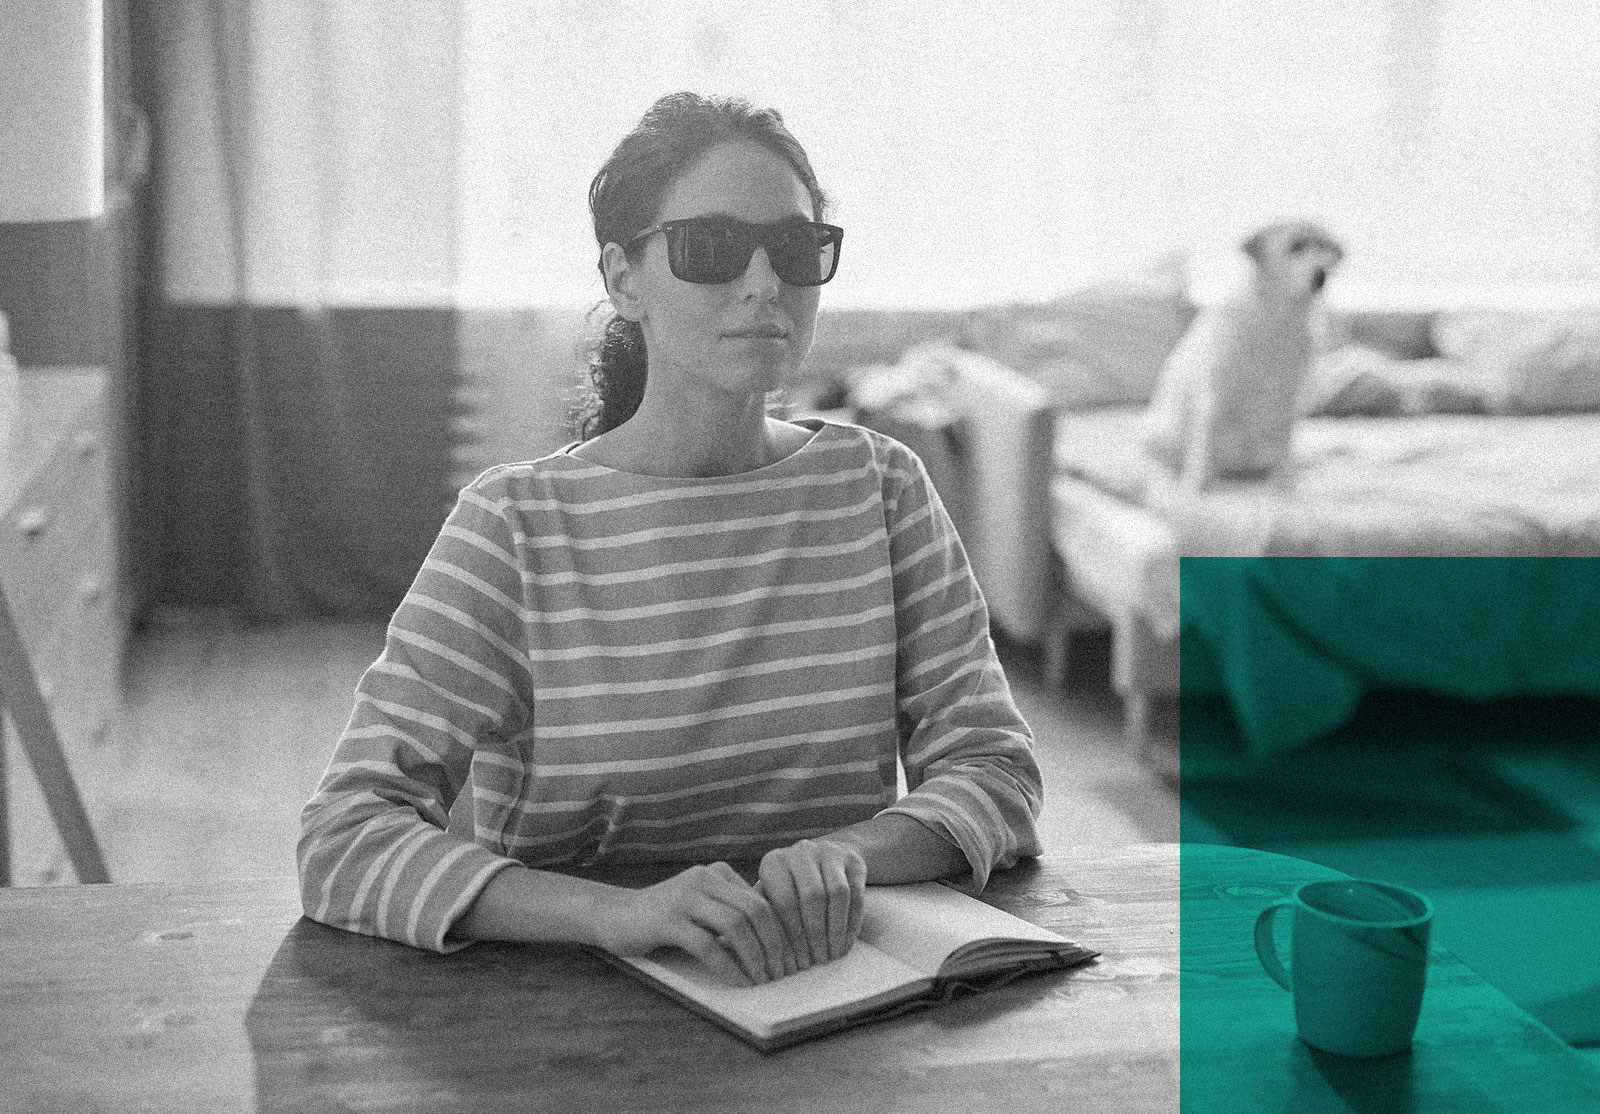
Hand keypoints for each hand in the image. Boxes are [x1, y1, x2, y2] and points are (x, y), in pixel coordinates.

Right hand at [592, 862, 796, 986]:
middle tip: (784, 971)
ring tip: (764, 979)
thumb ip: (733, 911)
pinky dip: (729, 967)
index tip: (794, 957)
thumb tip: (780, 936)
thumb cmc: (666, 917)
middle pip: (755, 910)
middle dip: (776, 944)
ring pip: (736, 925)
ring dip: (756, 956)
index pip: (763, 899)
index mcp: (718, 873)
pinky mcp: (668, 920)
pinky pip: (708, 945)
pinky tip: (739, 982)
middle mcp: (704, 878)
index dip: (784, 930)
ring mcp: (685, 897)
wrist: (614, 915)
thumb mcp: (704, 907)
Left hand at [757, 839, 866, 967]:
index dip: (792, 934)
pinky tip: (846, 943)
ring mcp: (829, 851)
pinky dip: (852, 923)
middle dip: (816, 933)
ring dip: (836, 929)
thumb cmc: (790, 890)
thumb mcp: (772, 897)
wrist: (823, 859)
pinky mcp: (853, 859)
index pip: (784, 901)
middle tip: (818, 960)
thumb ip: (765, 919)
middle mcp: (801, 851)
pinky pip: (856, 893)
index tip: (796, 961)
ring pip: (837, 893)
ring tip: (832, 954)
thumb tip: (756, 951)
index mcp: (775, 862)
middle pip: (813, 896)